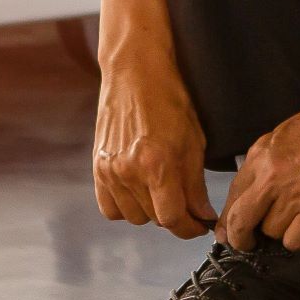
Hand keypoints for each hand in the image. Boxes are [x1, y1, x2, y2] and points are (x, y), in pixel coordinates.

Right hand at [91, 40, 217, 239]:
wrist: (134, 71)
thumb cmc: (170, 99)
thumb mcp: (194, 141)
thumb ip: (196, 185)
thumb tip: (203, 216)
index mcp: (157, 164)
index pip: (173, 220)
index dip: (190, 228)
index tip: (200, 224)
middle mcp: (129, 171)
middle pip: (155, 219)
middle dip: (176, 216)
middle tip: (187, 204)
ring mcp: (109, 170)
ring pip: (134, 217)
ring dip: (151, 211)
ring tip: (163, 192)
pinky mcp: (97, 167)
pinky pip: (110, 208)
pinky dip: (126, 206)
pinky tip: (139, 191)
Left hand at [218, 92, 299, 251]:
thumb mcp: (283, 136)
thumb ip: (265, 163)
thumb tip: (255, 191)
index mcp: (260, 156)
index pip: (232, 196)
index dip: (228, 220)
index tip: (228, 231)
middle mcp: (271, 178)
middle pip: (241, 222)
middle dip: (241, 238)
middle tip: (248, 244)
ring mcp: (293, 195)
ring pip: (270, 233)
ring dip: (279, 232)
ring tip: (293, 220)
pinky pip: (294, 240)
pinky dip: (297, 238)